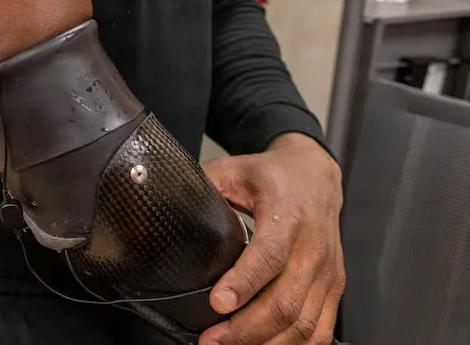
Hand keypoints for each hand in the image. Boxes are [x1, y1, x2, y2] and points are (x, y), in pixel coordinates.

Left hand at [199, 133, 344, 344]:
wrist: (315, 175)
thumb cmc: (274, 175)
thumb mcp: (233, 170)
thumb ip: (203, 187)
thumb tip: (165, 201)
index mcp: (288, 215)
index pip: (269, 256)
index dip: (244, 283)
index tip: (217, 302)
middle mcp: (312, 248)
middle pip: (286, 301)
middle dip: (246, 329)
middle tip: (211, 340)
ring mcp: (327, 273)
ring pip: (304, 323)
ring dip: (266, 343)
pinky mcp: (333, 289)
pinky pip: (320, 330)